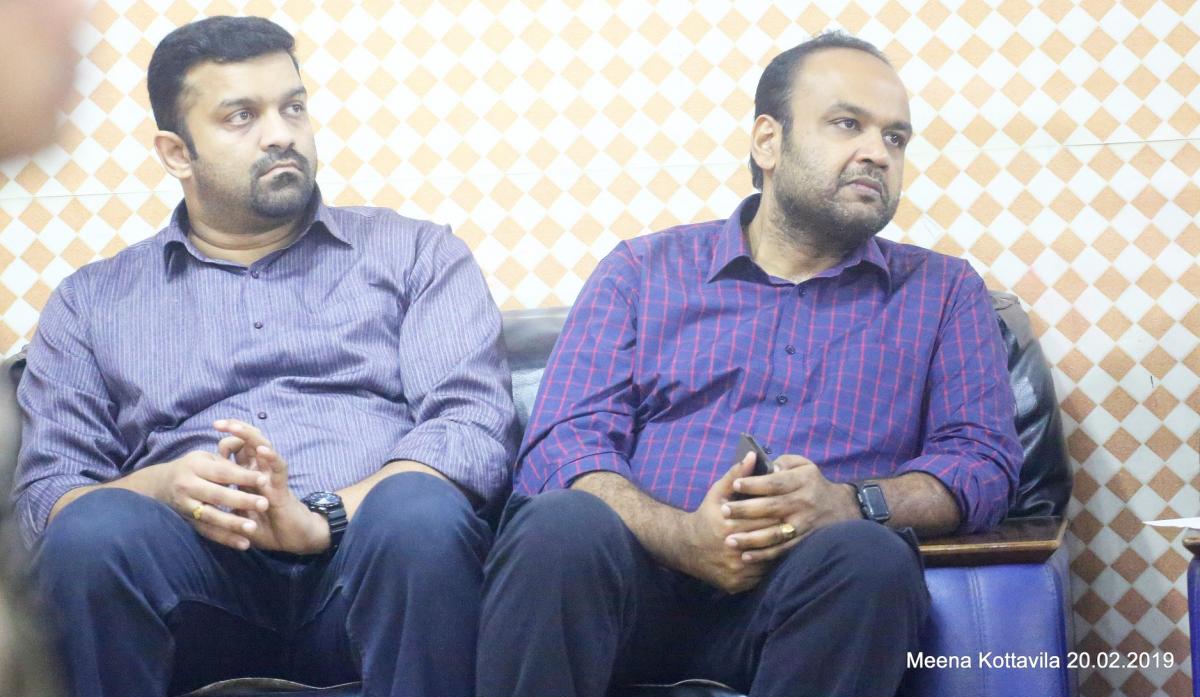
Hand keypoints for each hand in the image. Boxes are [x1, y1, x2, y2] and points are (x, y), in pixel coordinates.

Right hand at [147, 450, 269, 550]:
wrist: (159, 486)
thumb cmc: (192, 468)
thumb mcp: (205, 459)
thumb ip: (227, 462)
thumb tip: (253, 464)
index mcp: (195, 466)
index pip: (222, 472)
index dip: (243, 476)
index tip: (265, 480)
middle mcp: (187, 486)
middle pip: (217, 495)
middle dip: (242, 500)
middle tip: (264, 504)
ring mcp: (186, 507)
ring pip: (211, 517)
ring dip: (233, 524)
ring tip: (253, 528)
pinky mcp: (188, 523)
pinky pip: (208, 532)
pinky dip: (226, 539)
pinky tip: (243, 544)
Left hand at [214, 419, 330, 554]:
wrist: (293, 539)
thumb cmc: (267, 528)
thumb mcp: (240, 515)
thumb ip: (228, 504)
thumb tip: (206, 502)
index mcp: (250, 476)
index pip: (238, 451)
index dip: (226, 441)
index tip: (213, 435)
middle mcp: (262, 472)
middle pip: (250, 442)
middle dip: (235, 430)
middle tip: (218, 423)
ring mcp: (273, 477)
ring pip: (263, 449)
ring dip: (250, 437)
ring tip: (236, 428)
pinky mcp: (283, 488)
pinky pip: (279, 469)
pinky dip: (271, 458)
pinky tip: (262, 450)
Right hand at [676, 453, 783, 593]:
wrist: (687, 548)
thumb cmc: (707, 516)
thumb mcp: (718, 493)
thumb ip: (736, 475)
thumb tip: (753, 455)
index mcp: (726, 524)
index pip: (762, 518)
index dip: (777, 513)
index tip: (790, 507)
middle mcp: (729, 549)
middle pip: (767, 538)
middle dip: (782, 531)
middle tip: (798, 523)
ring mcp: (733, 569)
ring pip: (767, 560)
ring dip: (779, 550)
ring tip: (793, 540)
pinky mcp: (735, 584)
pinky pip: (761, 577)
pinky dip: (770, 567)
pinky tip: (778, 557)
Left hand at [720, 454, 859, 562]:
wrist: (841, 509)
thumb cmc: (812, 483)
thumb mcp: (803, 465)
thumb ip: (783, 463)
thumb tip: (766, 467)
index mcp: (802, 481)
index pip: (775, 482)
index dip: (754, 484)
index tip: (735, 485)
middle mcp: (803, 503)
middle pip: (771, 507)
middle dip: (745, 510)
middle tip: (723, 511)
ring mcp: (804, 525)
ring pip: (775, 533)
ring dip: (751, 538)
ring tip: (730, 540)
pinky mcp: (804, 542)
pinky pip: (782, 550)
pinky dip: (764, 555)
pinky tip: (746, 555)